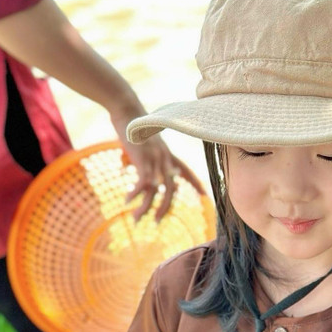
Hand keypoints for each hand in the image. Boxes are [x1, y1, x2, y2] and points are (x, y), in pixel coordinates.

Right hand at [110, 106, 187, 220]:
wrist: (126, 108)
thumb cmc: (131, 124)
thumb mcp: (141, 143)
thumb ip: (138, 158)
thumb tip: (126, 168)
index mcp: (168, 154)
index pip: (186, 170)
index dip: (195, 183)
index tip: (204, 195)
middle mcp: (165, 159)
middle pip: (171, 190)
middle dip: (164, 208)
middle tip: (157, 222)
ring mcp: (155, 159)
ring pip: (155, 191)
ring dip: (146, 208)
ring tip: (136, 219)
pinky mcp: (143, 159)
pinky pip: (143, 183)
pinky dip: (135, 194)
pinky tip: (127, 201)